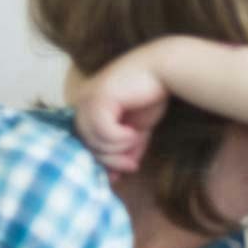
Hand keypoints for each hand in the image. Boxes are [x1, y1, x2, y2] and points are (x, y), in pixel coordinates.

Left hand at [66, 49, 170, 175]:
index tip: (118, 177)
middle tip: (132, 165)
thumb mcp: (136, 131)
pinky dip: (121, 137)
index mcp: (87, 108)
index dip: (100, 162)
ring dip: (119, 147)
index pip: (84, 144)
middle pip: (86, 146)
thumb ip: (124, 150)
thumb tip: (115, 177)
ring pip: (94, 141)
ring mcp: (87, 99)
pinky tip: (134, 130)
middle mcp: (81, 103)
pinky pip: (104, 132)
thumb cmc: (151, 95)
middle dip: (110, 160)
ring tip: (136, 138)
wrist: (165, 69)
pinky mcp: (98, 98)